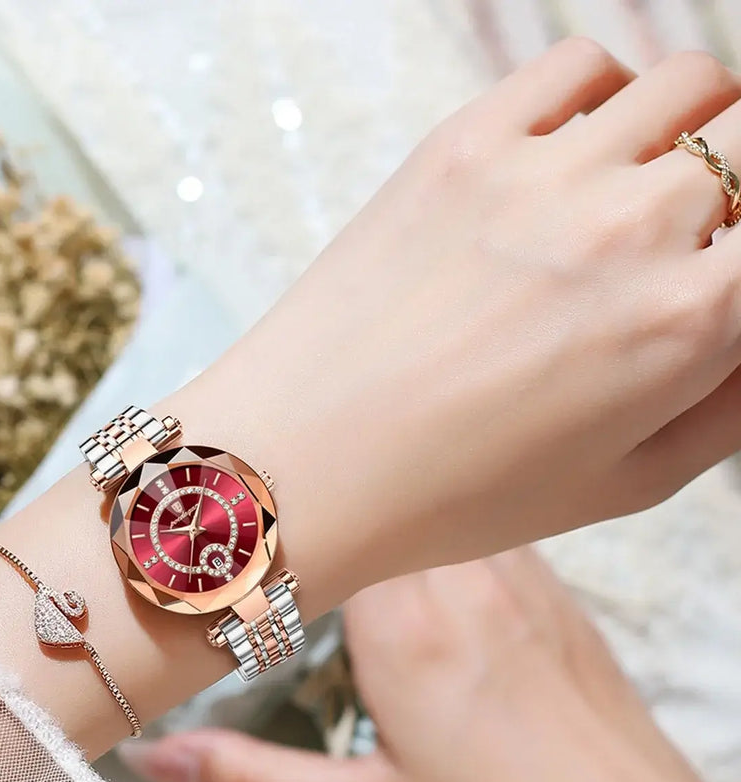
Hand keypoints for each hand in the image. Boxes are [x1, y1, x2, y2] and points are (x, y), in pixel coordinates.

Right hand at [121, 549, 740, 781]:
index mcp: (403, 622)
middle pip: (384, 502)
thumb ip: (251, 778)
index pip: (331, 526)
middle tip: (281, 527)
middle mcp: (463, 576)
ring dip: (391, 516)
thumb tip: (149, 761)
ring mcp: (520, 574)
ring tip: (348, 533)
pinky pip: (487, 528)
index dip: (285, 518)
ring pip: (440, 505)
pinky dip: (445, 531)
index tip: (242, 530)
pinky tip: (426, 565)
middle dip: (333, 511)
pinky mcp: (557, 590)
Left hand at [174, 41, 740, 606]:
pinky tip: (581, 148)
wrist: (303, 463)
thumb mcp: (624, 486)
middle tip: (695, 240)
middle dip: (739, 196)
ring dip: (693, 131)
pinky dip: (607, 92)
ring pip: (688, 87)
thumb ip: (732, 405)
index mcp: (688, 322)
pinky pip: (579, 66)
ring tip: (646, 186)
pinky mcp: (464, 144)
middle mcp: (631, 228)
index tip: (725, 269)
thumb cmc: (453, 495)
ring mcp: (543, 173)